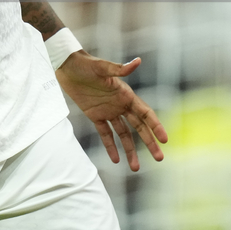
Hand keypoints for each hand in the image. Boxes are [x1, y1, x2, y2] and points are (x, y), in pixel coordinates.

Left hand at [55, 50, 167, 171]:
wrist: (66, 66)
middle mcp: (120, 104)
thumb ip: (119, 68)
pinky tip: (116, 160)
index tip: (164, 140)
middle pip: (138, 127)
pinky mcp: (95, 115)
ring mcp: (108, 111)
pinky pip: (105, 134)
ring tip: (135, 168)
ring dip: (130, 150)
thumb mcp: (102, 67)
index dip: (155, 126)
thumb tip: (138, 61)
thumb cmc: (85, 64)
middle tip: (159, 158)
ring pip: (123, 134)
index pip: (145, 113)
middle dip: (149, 143)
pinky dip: (110, 146)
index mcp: (126, 94)